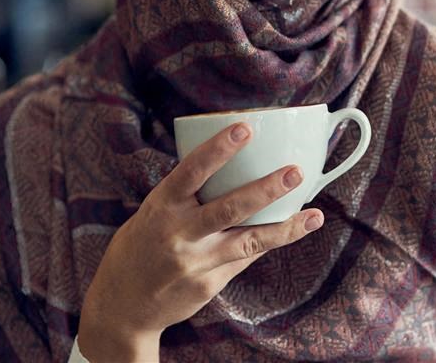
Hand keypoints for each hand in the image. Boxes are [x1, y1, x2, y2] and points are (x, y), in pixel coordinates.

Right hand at [76, 122, 322, 361]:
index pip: (191, 171)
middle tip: (295, 172)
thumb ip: (188, 195)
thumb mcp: (153, 213)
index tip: (245, 128)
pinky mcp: (209, 284)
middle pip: (229, 208)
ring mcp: (195, 262)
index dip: (218, 149)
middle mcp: (178, 234)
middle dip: (265, 190)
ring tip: (314, 215)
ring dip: (284, 227)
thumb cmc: (142, 246)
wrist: (121, 307)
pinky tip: (296, 228)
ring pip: (248, 241)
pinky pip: (245, 258)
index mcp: (161, 206)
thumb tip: (237, 164)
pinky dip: (271, 241)